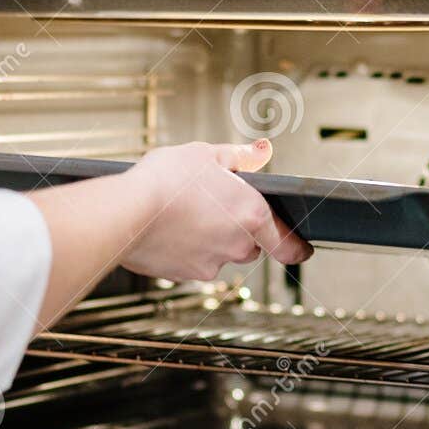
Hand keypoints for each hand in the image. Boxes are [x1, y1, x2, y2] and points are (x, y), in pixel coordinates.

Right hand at [116, 140, 312, 281]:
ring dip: (209, 238)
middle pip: (249, 245)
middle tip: (215, 205)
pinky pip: (191, 262)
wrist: (125, 213)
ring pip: (218, 254)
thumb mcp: (207, 154)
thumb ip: (239, 157)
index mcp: (252, 217)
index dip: (297, 247)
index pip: (288, 245)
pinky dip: (184, 248)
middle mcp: (236, 246)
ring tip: (184, 212)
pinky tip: (167, 227)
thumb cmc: (166, 181)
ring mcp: (209, 265)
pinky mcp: (182, 275)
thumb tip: (258, 153)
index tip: (302, 248)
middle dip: (238, 229)